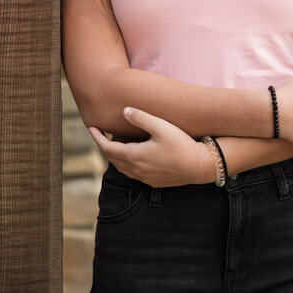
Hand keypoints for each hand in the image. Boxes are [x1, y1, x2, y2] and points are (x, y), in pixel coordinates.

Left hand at [88, 107, 216, 186]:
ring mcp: (145, 178)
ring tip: (115, 142)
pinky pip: (132, 173)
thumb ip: (141, 118)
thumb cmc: (181, 144)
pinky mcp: (153, 181)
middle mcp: (136, 170)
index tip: (92, 127)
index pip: (107, 148)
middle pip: (112, 159)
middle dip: (105, 146)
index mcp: (134, 156)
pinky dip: (126, 163)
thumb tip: (124, 111)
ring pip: (122, 167)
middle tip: (101, 133)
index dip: (97, 137)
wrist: (199, 165)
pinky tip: (133, 155)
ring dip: (115, 155)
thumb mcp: (161, 126)